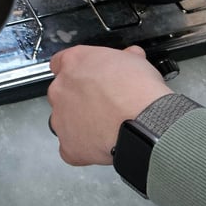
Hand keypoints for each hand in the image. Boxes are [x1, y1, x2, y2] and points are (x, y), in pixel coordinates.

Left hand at [46, 45, 172, 165]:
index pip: (61, 62)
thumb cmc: (139, 91)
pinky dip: (83, 148)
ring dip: (79, 123)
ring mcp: (61, 118)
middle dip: (79, 99)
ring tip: (106, 127)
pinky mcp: (68, 145)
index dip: (77, 71)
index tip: (88, 77)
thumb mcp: (136, 61)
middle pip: (62, 93)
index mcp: (74, 63)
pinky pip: (71, 148)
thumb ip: (126, 58)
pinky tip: (102, 145)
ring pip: (64, 120)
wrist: (144, 122)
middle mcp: (61, 89)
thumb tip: (131, 57)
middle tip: (103, 105)